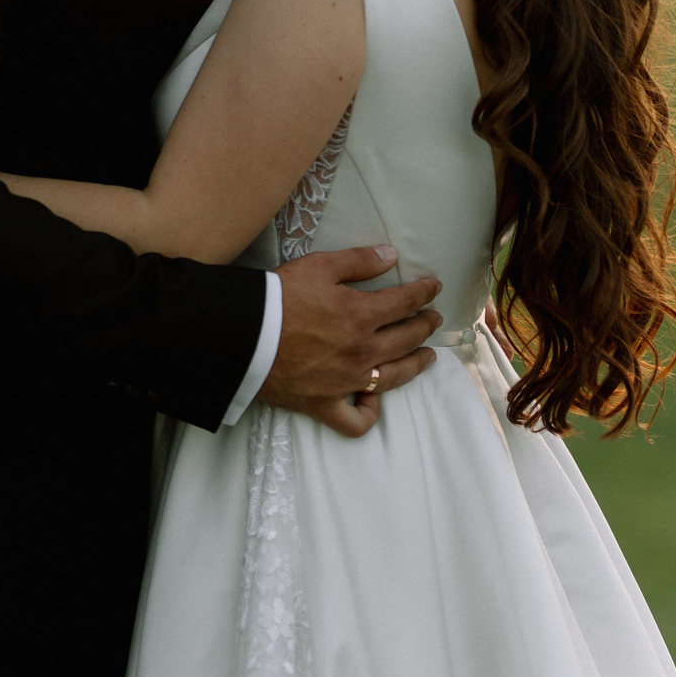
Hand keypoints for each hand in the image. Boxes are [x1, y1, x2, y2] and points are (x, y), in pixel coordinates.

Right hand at [258, 245, 443, 438]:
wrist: (241, 336)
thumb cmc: (277, 297)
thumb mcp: (317, 266)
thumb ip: (358, 261)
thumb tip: (391, 255)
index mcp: (362, 315)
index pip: (406, 301)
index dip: (424, 292)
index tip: (434, 287)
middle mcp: (363, 351)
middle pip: (408, 339)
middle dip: (425, 326)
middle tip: (433, 319)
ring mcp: (347, 382)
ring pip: (395, 377)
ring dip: (416, 365)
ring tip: (427, 357)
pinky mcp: (325, 404)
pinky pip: (356, 421)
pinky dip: (368, 414)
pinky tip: (372, 400)